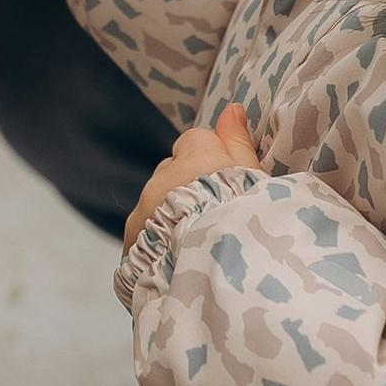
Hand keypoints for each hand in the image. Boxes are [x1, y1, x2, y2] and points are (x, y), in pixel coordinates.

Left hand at [124, 102, 259, 251]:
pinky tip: (179, 260)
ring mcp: (143, 209)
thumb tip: (231, 109)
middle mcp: (163, 178)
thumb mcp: (254, 181)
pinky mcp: (131, 241)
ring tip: (199, 244)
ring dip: (170, 216)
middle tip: (215, 218)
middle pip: (172, 172)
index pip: (196, 140)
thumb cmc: (245, 225)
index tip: (227, 186)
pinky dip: (156, 243)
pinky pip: (143, 233)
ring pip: (154, 202)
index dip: (212, 161)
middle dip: (187, 188)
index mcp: (196, 158)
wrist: (215, 275)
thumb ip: (238, 144)